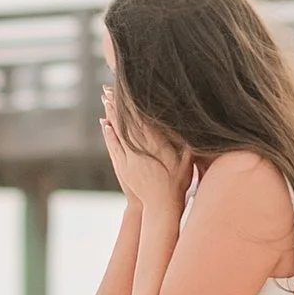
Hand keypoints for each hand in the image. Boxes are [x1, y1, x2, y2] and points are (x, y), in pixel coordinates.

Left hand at [102, 88, 191, 209]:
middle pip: (126, 121)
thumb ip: (185, 144)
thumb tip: (188, 127)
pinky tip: (105, 123)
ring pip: (117, 131)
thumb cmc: (178, 184)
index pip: (142, 118)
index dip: (133, 103)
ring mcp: (129, 158)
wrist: (160, 207)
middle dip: (118, 103)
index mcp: (156, 145)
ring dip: (111, 114)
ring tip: (105, 99)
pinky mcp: (123, 167)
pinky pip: (114, 146)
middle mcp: (140, 149)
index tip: (127, 89)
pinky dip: (109, 134)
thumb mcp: (187, 162)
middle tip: (109, 87)